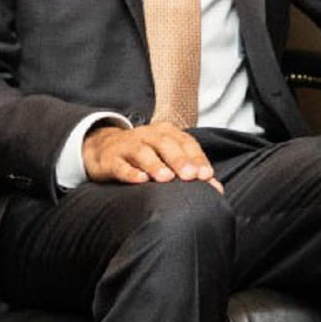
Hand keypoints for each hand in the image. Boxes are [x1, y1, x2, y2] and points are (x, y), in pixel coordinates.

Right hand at [82, 122, 222, 192]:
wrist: (103, 149)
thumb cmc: (145, 157)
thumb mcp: (167, 159)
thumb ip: (191, 172)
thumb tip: (217, 189)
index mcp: (166, 132)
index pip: (186, 143)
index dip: (197, 158)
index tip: (206, 175)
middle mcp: (147, 135)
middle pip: (165, 144)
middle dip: (180, 160)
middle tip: (191, 176)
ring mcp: (127, 145)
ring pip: (142, 152)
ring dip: (155, 164)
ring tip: (166, 178)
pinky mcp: (110, 158)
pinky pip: (120, 165)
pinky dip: (130, 172)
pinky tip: (140, 180)